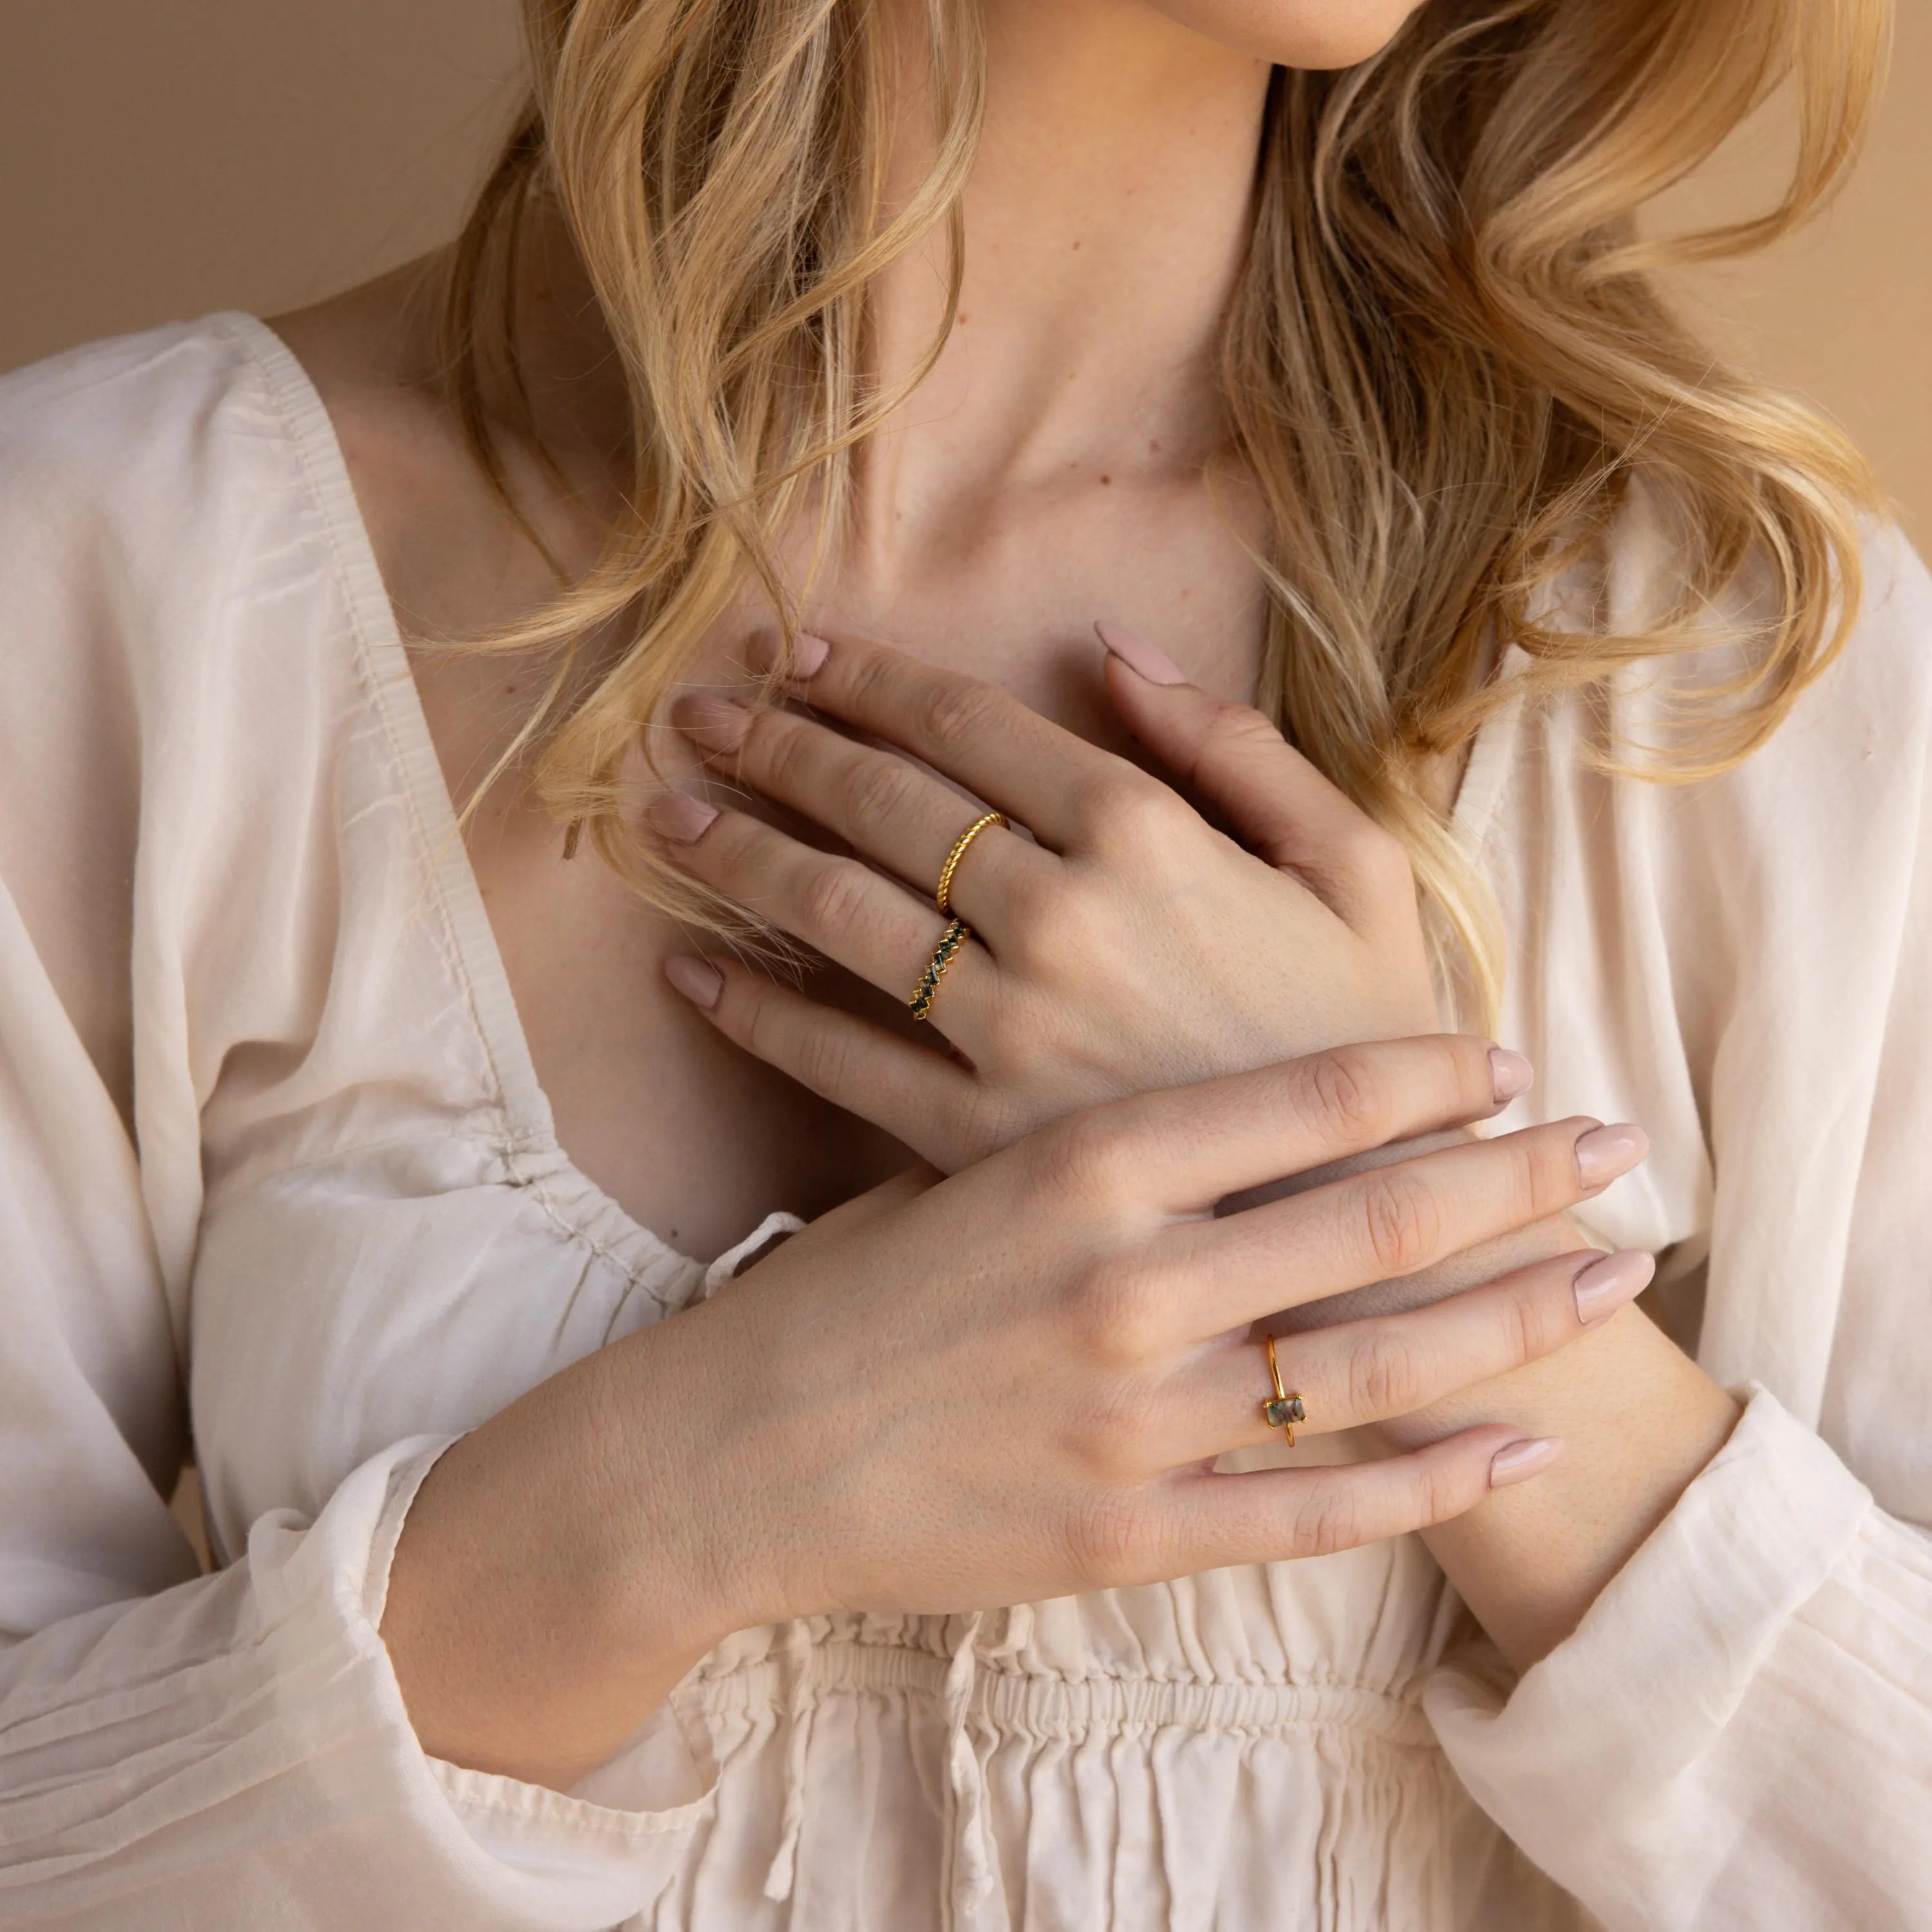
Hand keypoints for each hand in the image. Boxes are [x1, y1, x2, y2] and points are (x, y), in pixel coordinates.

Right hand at [381, 1035, 1652, 1786]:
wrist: (737, 1453)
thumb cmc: (842, 1290)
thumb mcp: (953, 1166)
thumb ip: (1090, 1131)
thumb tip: (1225, 1096)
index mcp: (1081, 1165)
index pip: (1305, 1102)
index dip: (1426, 1076)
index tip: (1504, 1058)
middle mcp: (1131, 1282)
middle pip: (1375, 1220)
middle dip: (1517, 1181)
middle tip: (1620, 1151)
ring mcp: (1141, 1419)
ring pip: (1380, 1363)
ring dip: (1513, 1318)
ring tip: (1608, 1281)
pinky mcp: (1134, 1537)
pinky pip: (1320, 1510)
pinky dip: (1431, 1479)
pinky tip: (1514, 1447)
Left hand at [652, 626, 1436, 1170]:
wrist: (1372, 1225)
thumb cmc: (1368, 1036)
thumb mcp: (1355, 865)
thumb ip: (1238, 748)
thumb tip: (1113, 650)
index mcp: (1150, 838)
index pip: (970, 726)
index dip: (870, 678)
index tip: (798, 651)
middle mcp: (1060, 919)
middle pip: (883, 804)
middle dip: (779, 745)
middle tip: (699, 712)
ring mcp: (1010, 1031)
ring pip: (840, 915)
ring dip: (741, 854)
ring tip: (669, 816)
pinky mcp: (977, 1136)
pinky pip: (837, 1063)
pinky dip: (753, 1014)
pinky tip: (690, 973)